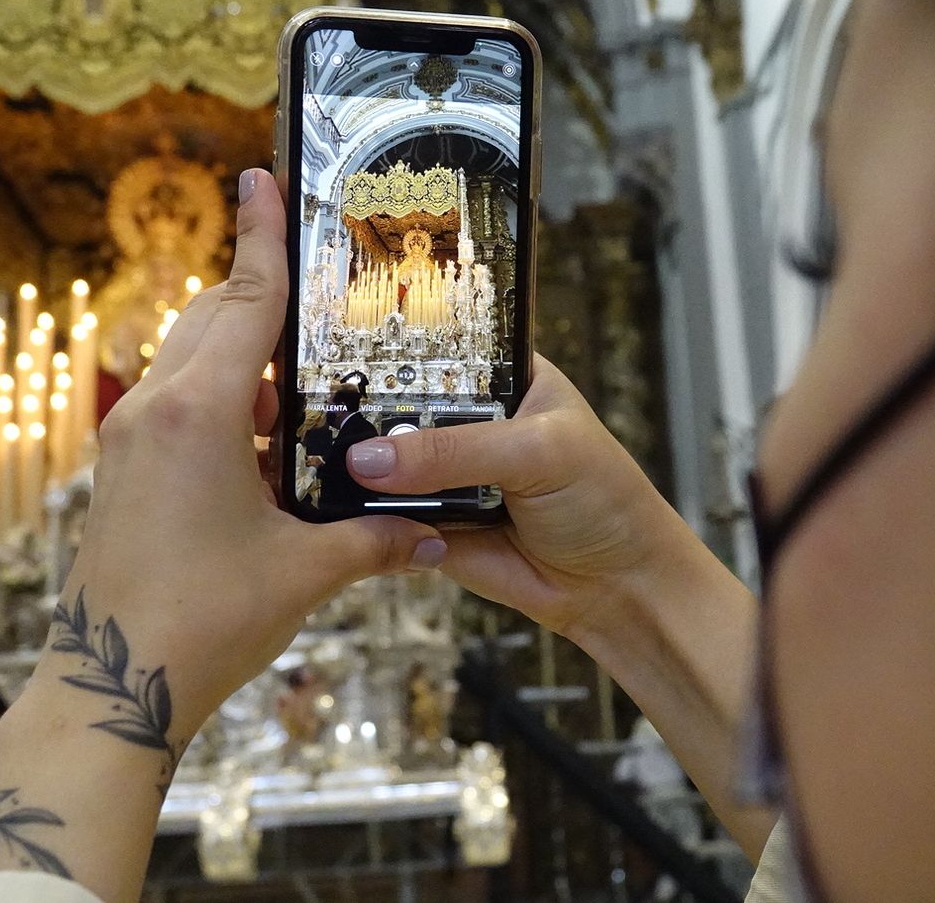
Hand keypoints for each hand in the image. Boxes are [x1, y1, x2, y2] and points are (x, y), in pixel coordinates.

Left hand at [51, 168, 446, 732]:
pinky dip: (225, 400)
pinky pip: (179, 405)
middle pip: (213, 318)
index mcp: (199, 414)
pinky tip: (271, 441)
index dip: (262, 237)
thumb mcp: (305, 571)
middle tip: (318, 280)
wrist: (111, 685)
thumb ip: (375, 538)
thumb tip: (433, 533)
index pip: (244, 301)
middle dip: (263, 295)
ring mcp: (131, 440)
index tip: (263, 176)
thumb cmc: (203, 622)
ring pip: (193, 361)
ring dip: (247, 357)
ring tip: (308, 381)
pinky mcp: (125, 471)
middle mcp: (154, 411)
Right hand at [344, 358, 698, 641]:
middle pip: (398, 405)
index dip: (393, 349)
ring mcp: (445, 474)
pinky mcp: (430, 523)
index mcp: (502, 379)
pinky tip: (342, 507)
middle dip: (364, 414)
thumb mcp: (539, 453)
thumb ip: (458, 450)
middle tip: (316, 415)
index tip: (336, 347)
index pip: (438, 349)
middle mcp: (468, 421)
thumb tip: (373, 458)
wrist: (618, 586)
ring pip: (385, 463)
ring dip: (360, 469)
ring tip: (321, 462)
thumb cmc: (604, 500)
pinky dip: (367, 517)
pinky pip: (385, 517)